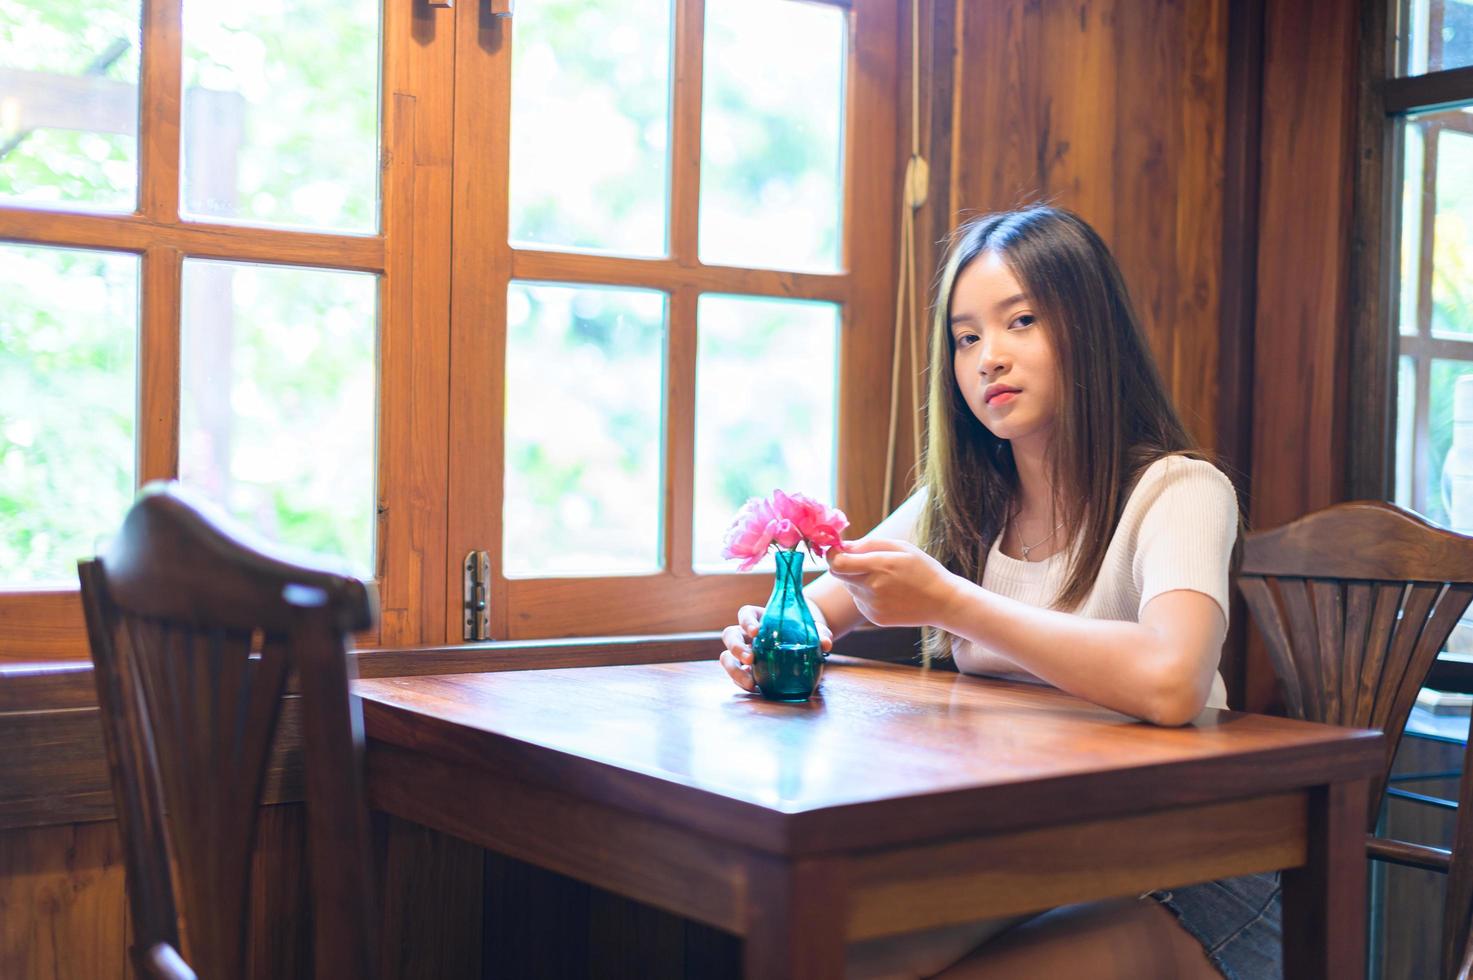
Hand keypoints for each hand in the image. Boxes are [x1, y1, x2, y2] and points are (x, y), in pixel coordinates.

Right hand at [718, 602, 833, 691]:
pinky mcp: (745, 670)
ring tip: (750, 682)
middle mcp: (746, 635)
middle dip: (735, 647)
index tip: (755, 631)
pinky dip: (742, 683)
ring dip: (734, 670)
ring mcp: (743, 653)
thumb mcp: (813, 631)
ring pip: (727, 658)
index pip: (745, 614)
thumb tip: (825, 643)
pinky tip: (756, 689)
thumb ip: (819, 634)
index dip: (746, 621)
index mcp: (759, 618)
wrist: (802, 648)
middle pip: (729, 635)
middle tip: (750, 659)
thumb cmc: (803, 633)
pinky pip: (736, 676)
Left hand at [824, 538, 958, 627]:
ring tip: (885, 580)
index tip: (836, 550)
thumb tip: (841, 546)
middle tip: (865, 562)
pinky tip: (888, 593)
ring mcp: (873, 606)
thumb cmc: (922, 569)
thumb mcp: (900, 547)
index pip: (837, 563)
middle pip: (838, 574)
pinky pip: (859, 601)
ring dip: (858, 581)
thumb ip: (867, 544)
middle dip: (845, 566)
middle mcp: (872, 588)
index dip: (832, 555)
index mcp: (879, 566)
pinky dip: (867, 595)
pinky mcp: (875, 618)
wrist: (942, 601)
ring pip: (850, 588)